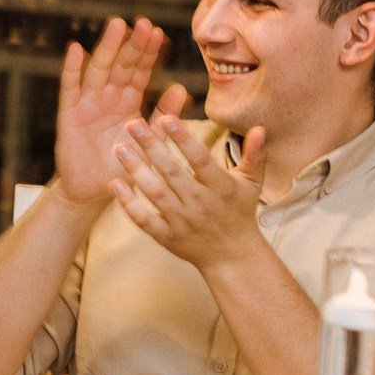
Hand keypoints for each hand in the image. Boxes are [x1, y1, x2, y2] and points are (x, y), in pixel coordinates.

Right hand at [48, 18, 181, 209]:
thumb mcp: (150, 142)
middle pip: (121, 65)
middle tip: (144, 23)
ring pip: (98, 71)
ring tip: (117, 26)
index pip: (140, 72)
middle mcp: (107, 97)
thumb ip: (164, 116)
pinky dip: (71, 70)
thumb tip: (182, 88)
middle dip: (132, 45)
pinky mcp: (68, 116)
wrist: (93, 192)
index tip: (159, 33)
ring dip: (107, 48)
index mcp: (127, 102)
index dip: (148, 53)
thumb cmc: (122, 167)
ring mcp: (87, 104)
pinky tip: (74, 50)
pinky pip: (70, 89)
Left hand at [110, 116, 268, 271]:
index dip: (182, 139)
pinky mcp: (167, 236)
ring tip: (119, 148)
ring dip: (136, 170)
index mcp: (220, 187)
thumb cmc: (240, 212)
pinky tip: (115, 184)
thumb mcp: (251, 184)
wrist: (232, 256)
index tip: (165, 118)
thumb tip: (260, 128)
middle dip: (151, 146)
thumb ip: (255, 155)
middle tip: (131, 123)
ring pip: (155, 192)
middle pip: (172, 171)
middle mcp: (200, 203)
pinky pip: (144, 219)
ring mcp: (182, 221)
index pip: (200, 159)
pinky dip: (128, 203)